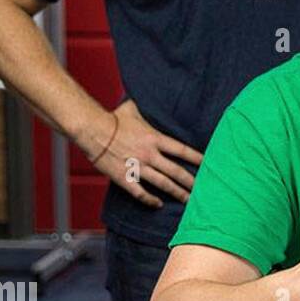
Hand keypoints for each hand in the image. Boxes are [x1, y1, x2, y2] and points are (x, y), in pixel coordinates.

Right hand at [82, 98, 203, 208]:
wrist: (92, 130)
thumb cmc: (112, 119)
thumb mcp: (134, 109)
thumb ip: (146, 108)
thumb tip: (150, 96)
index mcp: (154, 139)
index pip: (182, 150)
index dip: (196, 158)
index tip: (207, 164)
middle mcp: (149, 155)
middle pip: (176, 171)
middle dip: (190, 181)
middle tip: (203, 189)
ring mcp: (137, 167)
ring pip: (163, 184)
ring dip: (177, 192)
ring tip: (188, 200)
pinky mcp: (124, 177)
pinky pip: (140, 193)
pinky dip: (150, 200)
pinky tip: (158, 204)